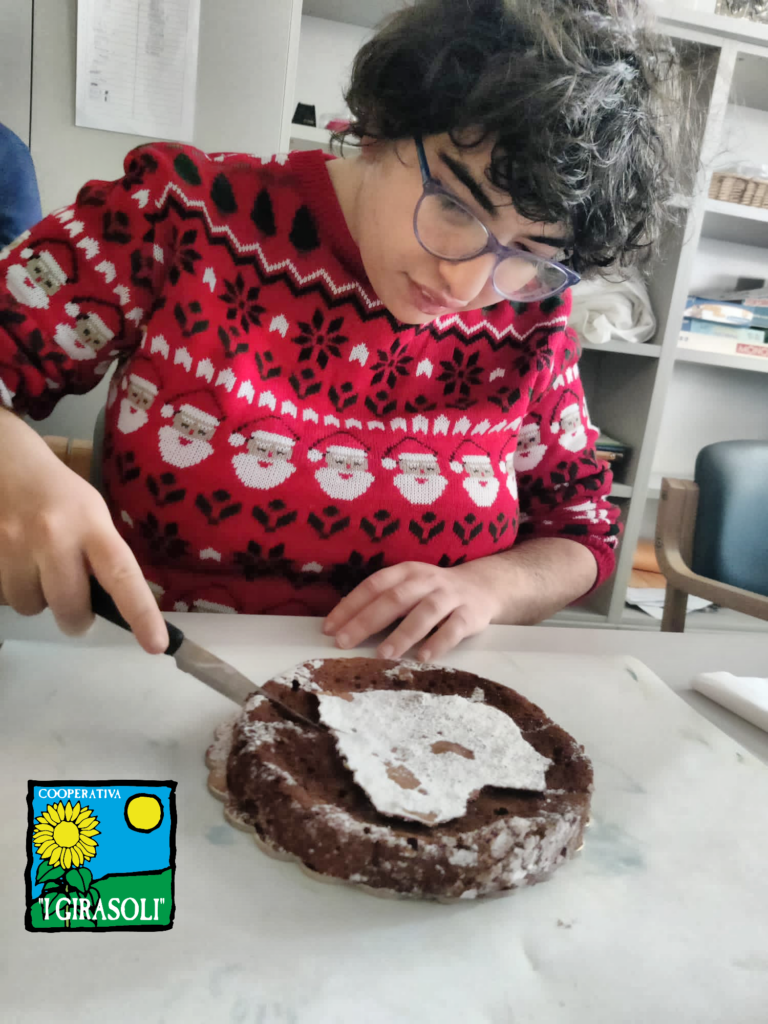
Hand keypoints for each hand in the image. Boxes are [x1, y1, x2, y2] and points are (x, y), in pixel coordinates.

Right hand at [0, 408, 167, 653]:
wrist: (3, 461)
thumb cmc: (59, 494)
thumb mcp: (92, 514)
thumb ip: (102, 556)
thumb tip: (114, 607)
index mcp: (91, 525)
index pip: (122, 574)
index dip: (141, 613)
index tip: (157, 645)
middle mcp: (53, 535)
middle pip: (69, 607)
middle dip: (75, 618)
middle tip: (77, 607)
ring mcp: (13, 543)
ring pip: (30, 606)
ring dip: (38, 599)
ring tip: (39, 568)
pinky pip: (4, 595)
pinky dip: (15, 587)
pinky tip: (18, 561)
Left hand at [322, 560, 504, 662]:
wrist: (484, 587)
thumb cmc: (435, 592)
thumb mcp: (409, 587)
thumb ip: (383, 601)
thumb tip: (343, 627)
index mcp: (406, 572)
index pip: (373, 586)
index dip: (350, 606)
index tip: (329, 628)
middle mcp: (427, 581)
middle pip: (394, 599)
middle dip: (366, 621)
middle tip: (344, 642)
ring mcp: (449, 597)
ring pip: (424, 613)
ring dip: (402, 634)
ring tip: (382, 654)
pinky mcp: (470, 615)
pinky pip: (453, 629)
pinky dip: (437, 643)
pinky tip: (422, 657)